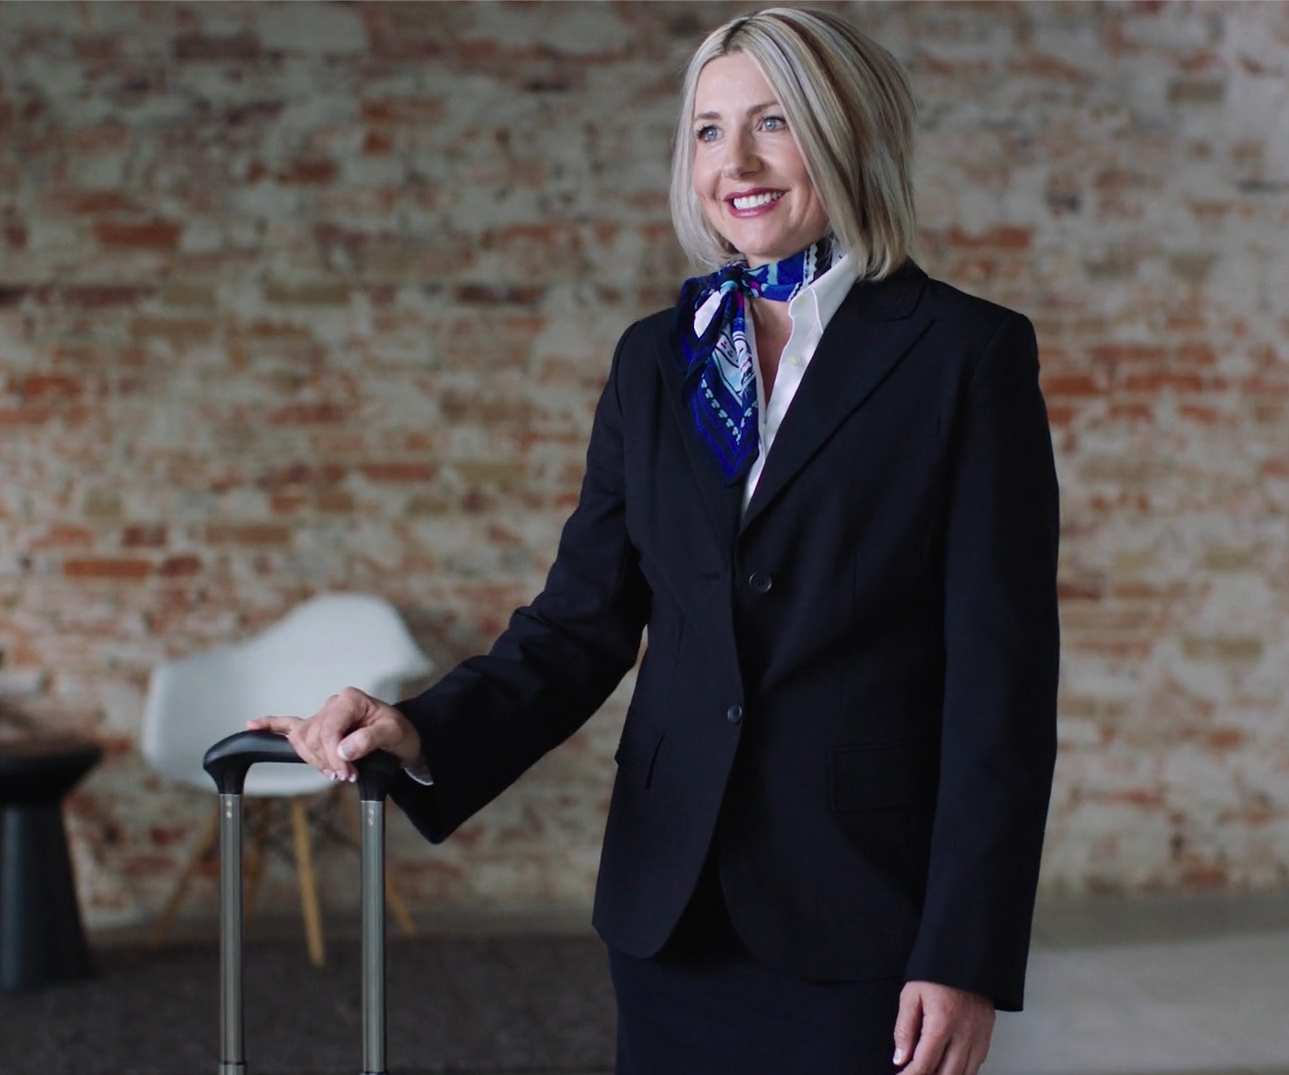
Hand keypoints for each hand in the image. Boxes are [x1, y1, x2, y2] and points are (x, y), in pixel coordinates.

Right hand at [246, 687, 423, 783]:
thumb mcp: (393, 734)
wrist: (402, 737)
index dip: (333, 755)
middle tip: (347, 776)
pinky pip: (289, 724)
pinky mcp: (318, 726)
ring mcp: (323, 715)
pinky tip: (252, 726)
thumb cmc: (400, 733)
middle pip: (312, 737)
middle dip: (327, 761)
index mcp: (350, 700)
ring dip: (315, 760)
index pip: (327, 730)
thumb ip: (369, 739)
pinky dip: (270, 725)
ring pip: (302, 740)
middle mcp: (333, 704)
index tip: (347, 773)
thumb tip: (344, 749)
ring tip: (336, 771)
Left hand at [892, 980, 994, 1074]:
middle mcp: (963, 1035)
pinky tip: (950, 1069)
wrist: (966, 956)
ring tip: (930, 1072)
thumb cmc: (936, 973)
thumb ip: (904, 1029)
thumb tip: (900, 1058)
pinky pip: (977, 1065)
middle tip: (914, 1074)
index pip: (924, 1065)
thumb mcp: (911, 995)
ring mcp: (978, 1037)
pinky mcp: (987, 1035)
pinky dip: (963, 1072)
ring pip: (964, 1074)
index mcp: (941, 1025)